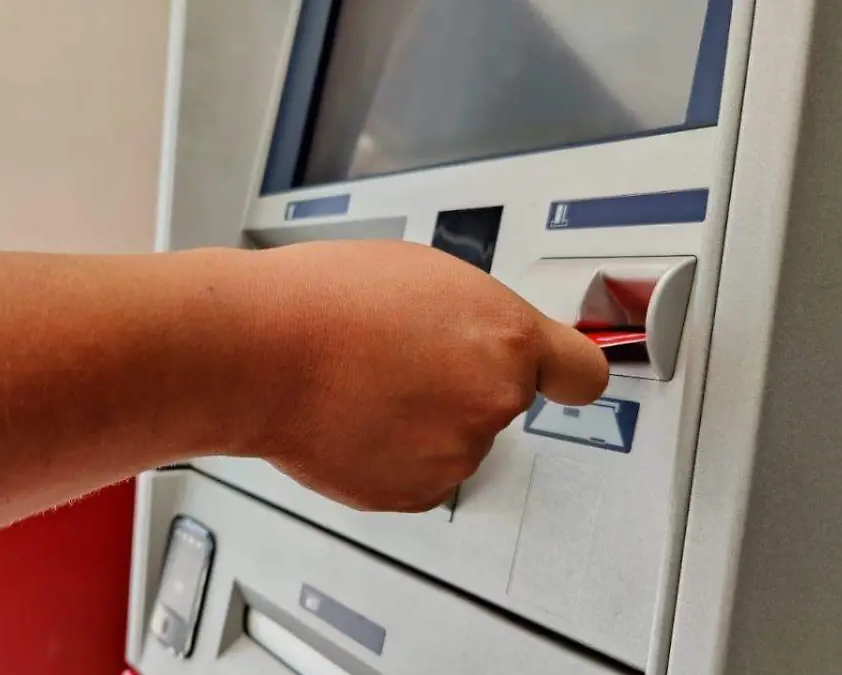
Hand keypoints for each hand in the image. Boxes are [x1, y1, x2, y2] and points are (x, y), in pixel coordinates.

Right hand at [242, 240, 607, 512]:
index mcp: (505, 337)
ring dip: (426, 421)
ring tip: (367, 385)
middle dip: (465, 385)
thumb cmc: (323, 301)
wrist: (259, 352)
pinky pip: (421, 475)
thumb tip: (480, 338)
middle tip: (406, 359)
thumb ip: (475, 315)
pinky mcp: (413, 492)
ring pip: (457, 440)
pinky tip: (358, 420)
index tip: (559, 375)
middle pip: (502, 402)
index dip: (563, 372)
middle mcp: (492, 400)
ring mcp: (454, 453)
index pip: (582, 372)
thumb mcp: (424, 274)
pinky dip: (396, 457)